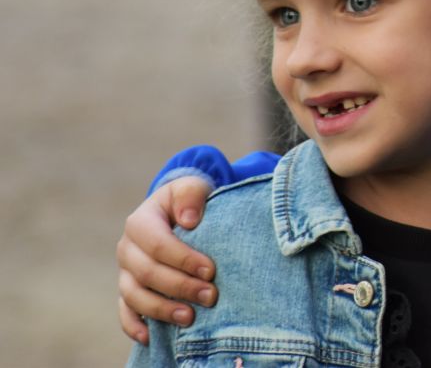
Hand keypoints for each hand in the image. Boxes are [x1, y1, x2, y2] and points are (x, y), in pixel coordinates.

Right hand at [116, 176, 217, 343]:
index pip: (158, 244)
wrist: (179, 210)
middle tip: (211, 296)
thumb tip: (189, 220)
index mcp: (141, 221)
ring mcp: (125, 272)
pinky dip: (134, 326)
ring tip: (190, 317)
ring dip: (161, 310)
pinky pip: (125, 312)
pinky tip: (151, 337)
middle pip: (147, 273)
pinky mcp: (128, 290)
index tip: (211, 270)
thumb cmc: (189, 200)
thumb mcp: (193, 186)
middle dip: (180, 287)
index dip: (183, 259)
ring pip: (134, 296)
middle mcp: (127, 249)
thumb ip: (191, 195)